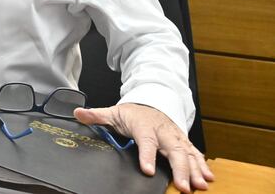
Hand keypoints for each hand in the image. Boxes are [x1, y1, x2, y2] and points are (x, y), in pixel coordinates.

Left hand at [75, 103, 213, 193]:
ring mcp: (175, 137)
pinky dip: (202, 165)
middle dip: (180, 168)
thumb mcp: (113, 112)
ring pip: (187, 153)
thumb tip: (78, 114)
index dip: (147, 155)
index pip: (145, 141)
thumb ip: (96, 116)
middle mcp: (162, 131)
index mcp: (144, 125)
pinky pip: (195, 153)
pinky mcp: (183, 142)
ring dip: (194, 169)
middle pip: (172, 150)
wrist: (152, 101)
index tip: (147, 170)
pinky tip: (208, 178)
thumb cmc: (132, 113)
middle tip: (184, 186)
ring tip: (200, 185)